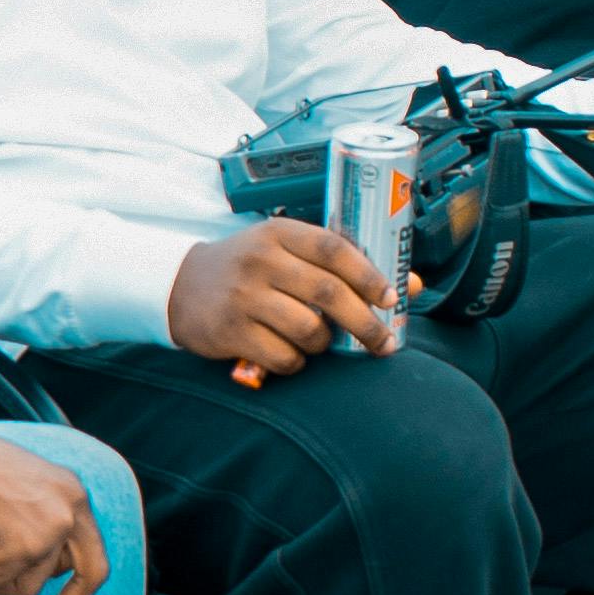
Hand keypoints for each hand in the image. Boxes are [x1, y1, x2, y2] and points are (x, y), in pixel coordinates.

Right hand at [0, 428, 113, 594]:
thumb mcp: (8, 495)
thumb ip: (24, 531)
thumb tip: (17, 583)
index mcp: (71, 493)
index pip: (92, 547)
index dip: (84, 584)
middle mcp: (70, 511)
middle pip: (86, 574)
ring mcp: (49, 531)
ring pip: (26, 587)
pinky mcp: (22, 550)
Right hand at [168, 220, 403, 378]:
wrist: (180, 286)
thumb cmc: (250, 268)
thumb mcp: (287, 252)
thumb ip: (343, 265)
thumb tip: (413, 285)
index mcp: (280, 233)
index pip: (335, 248)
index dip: (370, 274)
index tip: (393, 298)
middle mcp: (261, 260)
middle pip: (329, 292)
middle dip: (365, 323)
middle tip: (384, 343)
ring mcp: (243, 296)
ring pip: (308, 329)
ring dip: (325, 344)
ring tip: (321, 342)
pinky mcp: (230, 331)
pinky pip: (282, 356)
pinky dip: (296, 361)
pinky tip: (290, 353)